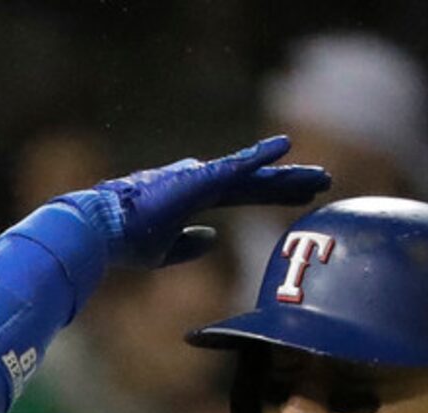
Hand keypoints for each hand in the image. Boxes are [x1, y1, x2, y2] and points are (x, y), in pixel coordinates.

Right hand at [64, 135, 328, 269]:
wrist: (104, 232)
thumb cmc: (126, 243)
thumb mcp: (165, 251)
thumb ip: (189, 245)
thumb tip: (212, 240)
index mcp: (195, 198)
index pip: (244, 195)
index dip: (273, 195)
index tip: (301, 198)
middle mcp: (202, 181)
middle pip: (256, 183)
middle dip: (289, 184)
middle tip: (324, 183)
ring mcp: (201, 178)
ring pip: (254, 175)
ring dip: (287, 175)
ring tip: (320, 176)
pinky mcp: (197, 180)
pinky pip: (236, 166)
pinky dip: (260, 156)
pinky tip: (285, 147)